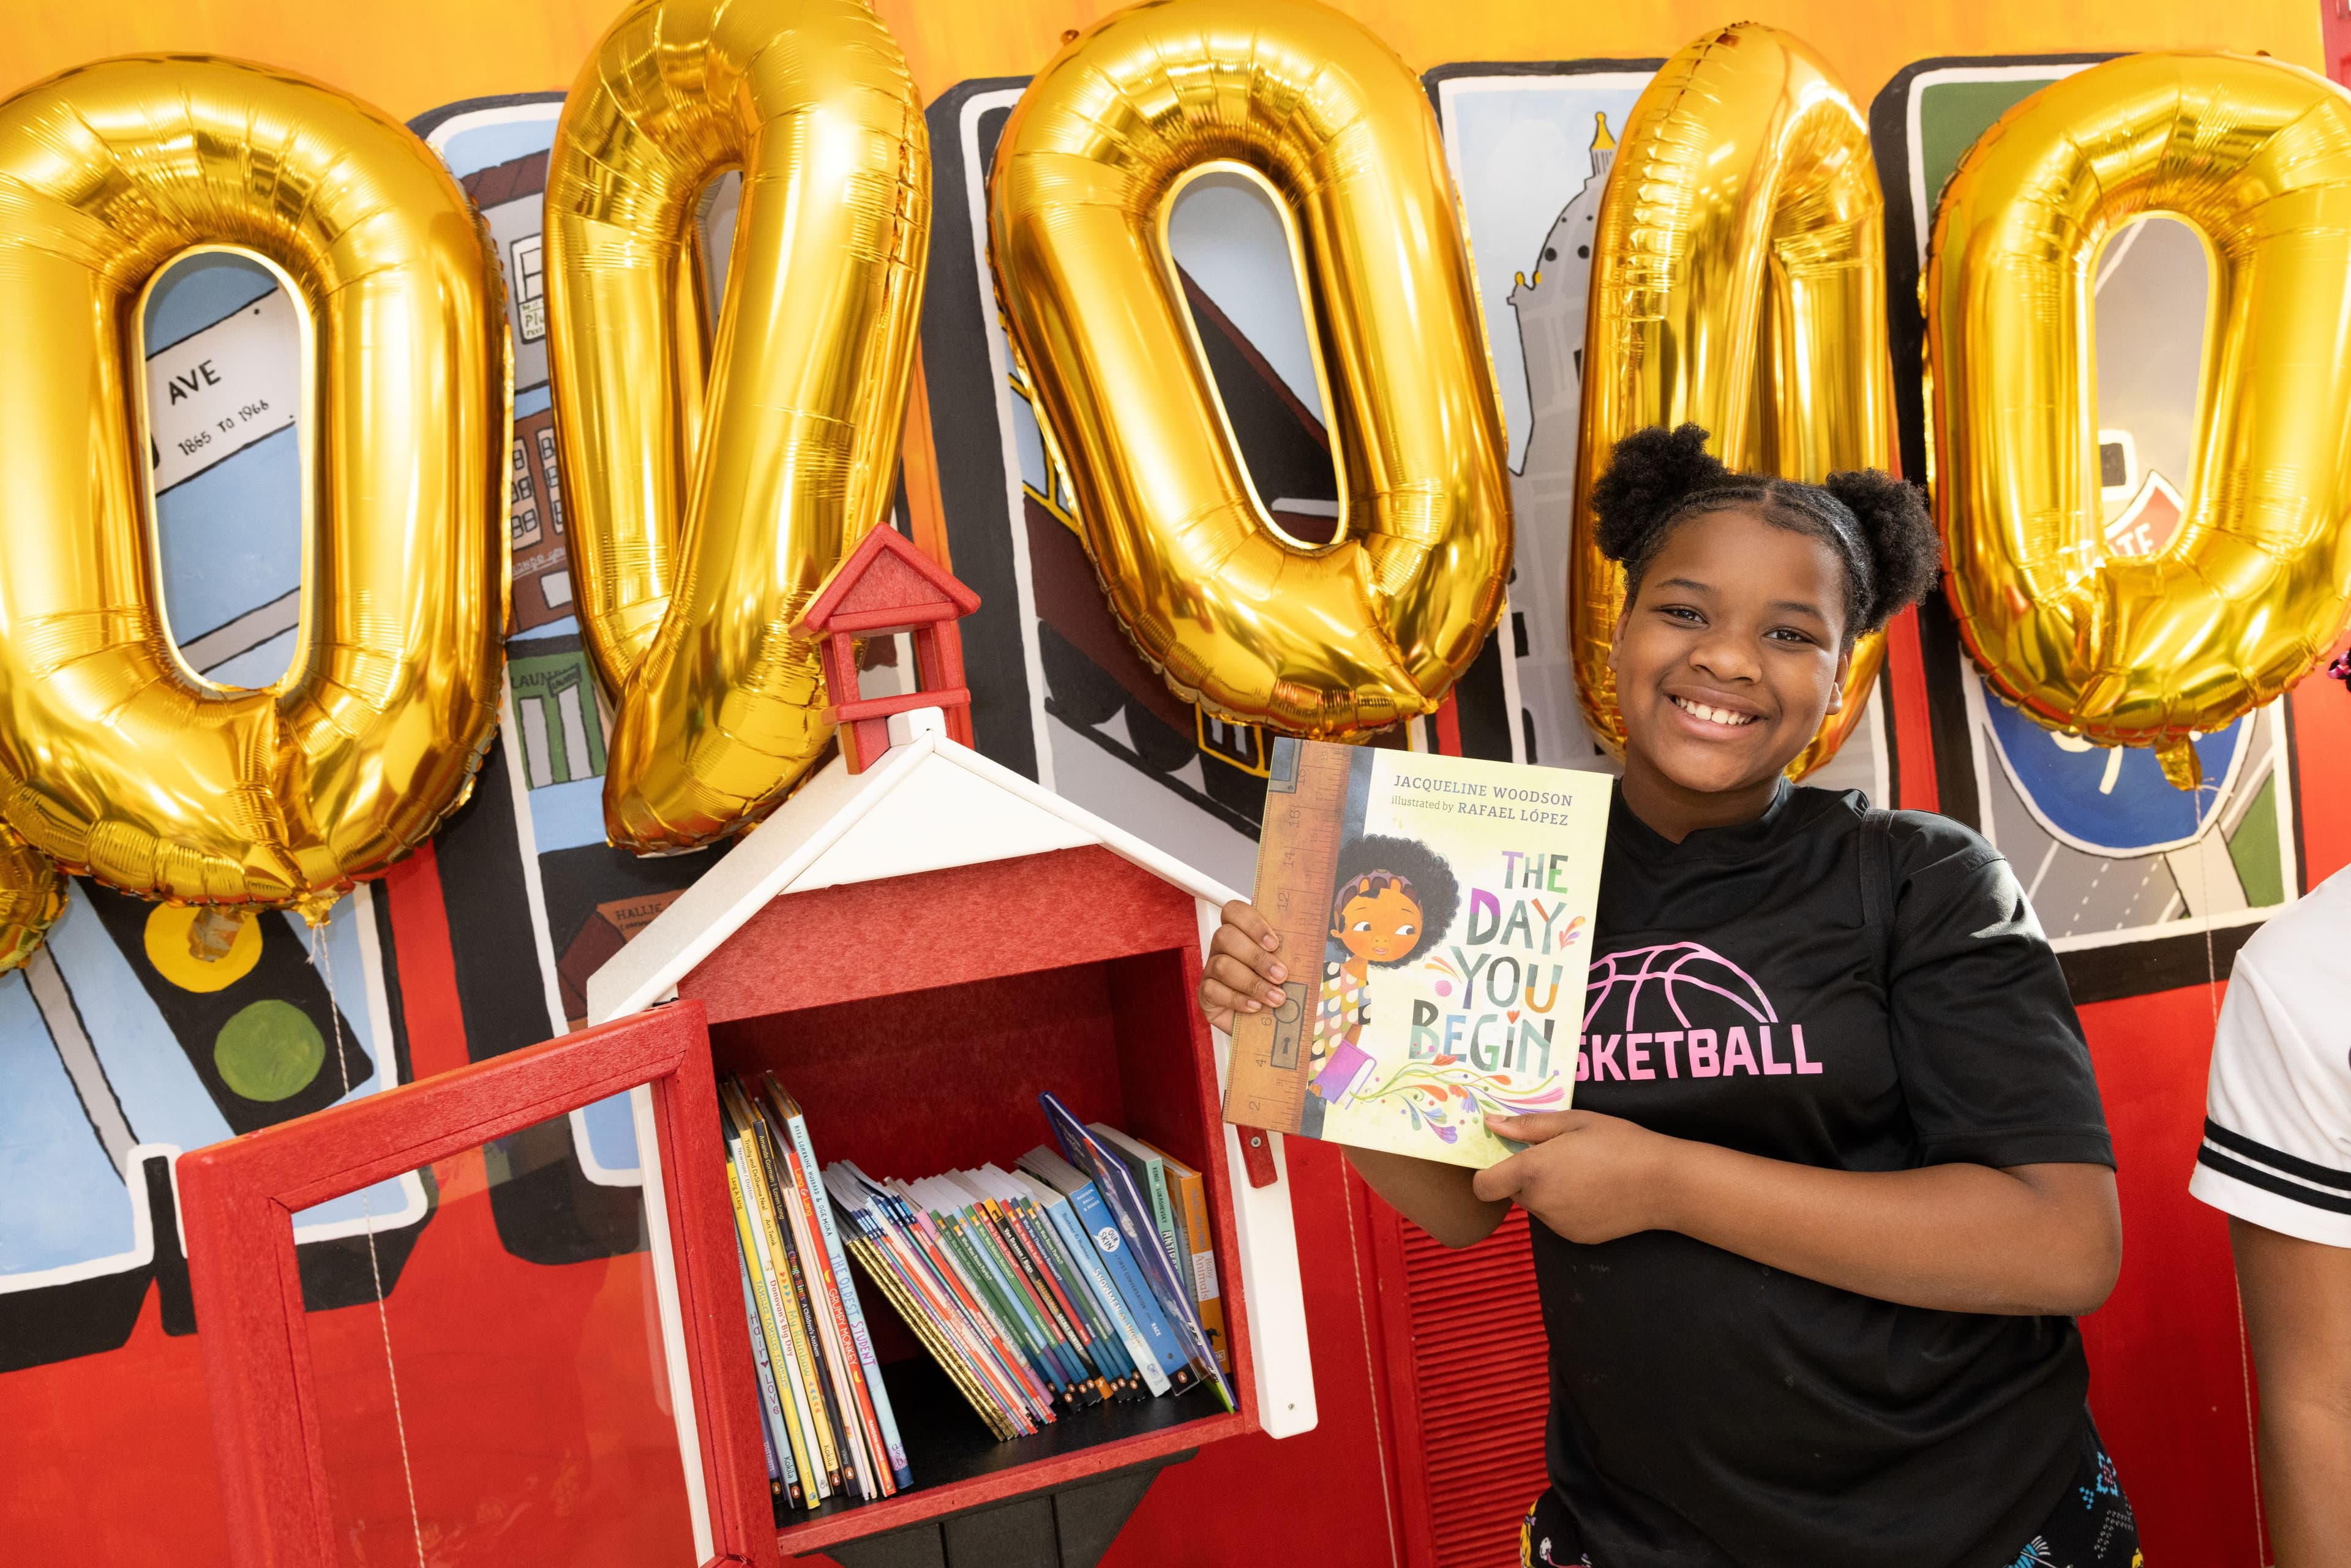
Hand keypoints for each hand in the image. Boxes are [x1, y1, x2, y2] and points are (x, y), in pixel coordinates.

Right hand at [1197, 899, 1287, 1032]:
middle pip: (1226, 936)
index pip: (1234, 911)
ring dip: (1252, 982)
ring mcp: (1211, 970)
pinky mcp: (1205, 993)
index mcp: (1242, 932)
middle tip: (1281, 975)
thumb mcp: (1289, 968)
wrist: (1267, 1024)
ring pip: (1221, 965)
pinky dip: (1237, 999)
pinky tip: (1255, 1007)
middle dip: (1257, 957)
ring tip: (1275, 998)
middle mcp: (1223, 947)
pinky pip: (1213, 990)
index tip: (1274, 943)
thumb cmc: (1277, 989)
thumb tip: (1308, 947)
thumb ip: (1291, 954)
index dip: (1252, 923)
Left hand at [1471, 1110, 1680, 1244]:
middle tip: (1559, 1157)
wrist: (1663, 1183)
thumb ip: (1527, 1126)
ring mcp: (1557, 1224)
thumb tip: (1491, 1123)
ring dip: (1547, 1192)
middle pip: (1512, 1192)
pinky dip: (1566, 1207)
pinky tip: (1594, 1192)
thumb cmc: (1619, 1143)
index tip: (1506, 1159)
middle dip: (1525, 1176)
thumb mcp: (1574, 1122)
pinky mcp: (1575, 1237)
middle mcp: (1539, 1202)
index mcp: (1532, 1171)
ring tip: (1583, 1173)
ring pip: (1537, 1206)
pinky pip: (1558, 1220)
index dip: (1487, 1173)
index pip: (1484, 1186)